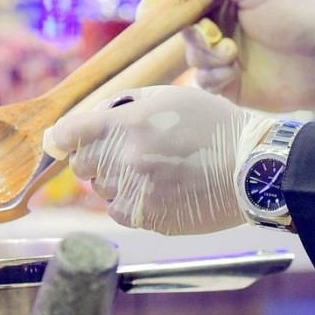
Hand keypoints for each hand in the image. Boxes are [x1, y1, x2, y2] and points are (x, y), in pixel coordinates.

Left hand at [44, 86, 269, 234]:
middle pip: (81, 164)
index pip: (70, 132)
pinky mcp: (148, 217)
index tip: (63, 139)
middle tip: (124, 151)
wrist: (251, 166)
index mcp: (130, 124)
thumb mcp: (172, 97)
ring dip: (117, 179)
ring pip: (102, 189)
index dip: (63, 135)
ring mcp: (136, 192)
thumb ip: (127, 104)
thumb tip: (92, 118)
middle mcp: (127, 159)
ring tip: (153, 169)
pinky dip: (130, 201)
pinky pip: (118, 211)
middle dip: (96, 156)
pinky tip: (158, 189)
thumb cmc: (215, 126)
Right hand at [172, 0, 314, 118]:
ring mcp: (225, 54)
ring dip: (206, 55)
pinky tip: (233, 73)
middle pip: (184, 27)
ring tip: (233, 55)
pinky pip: (203, 81)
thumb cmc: (298, 20)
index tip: (151, 9)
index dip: (168, 2)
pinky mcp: (229, 83)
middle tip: (216, 36)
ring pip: (191, 55)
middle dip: (196, 32)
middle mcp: (223, 24)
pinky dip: (213, 76)